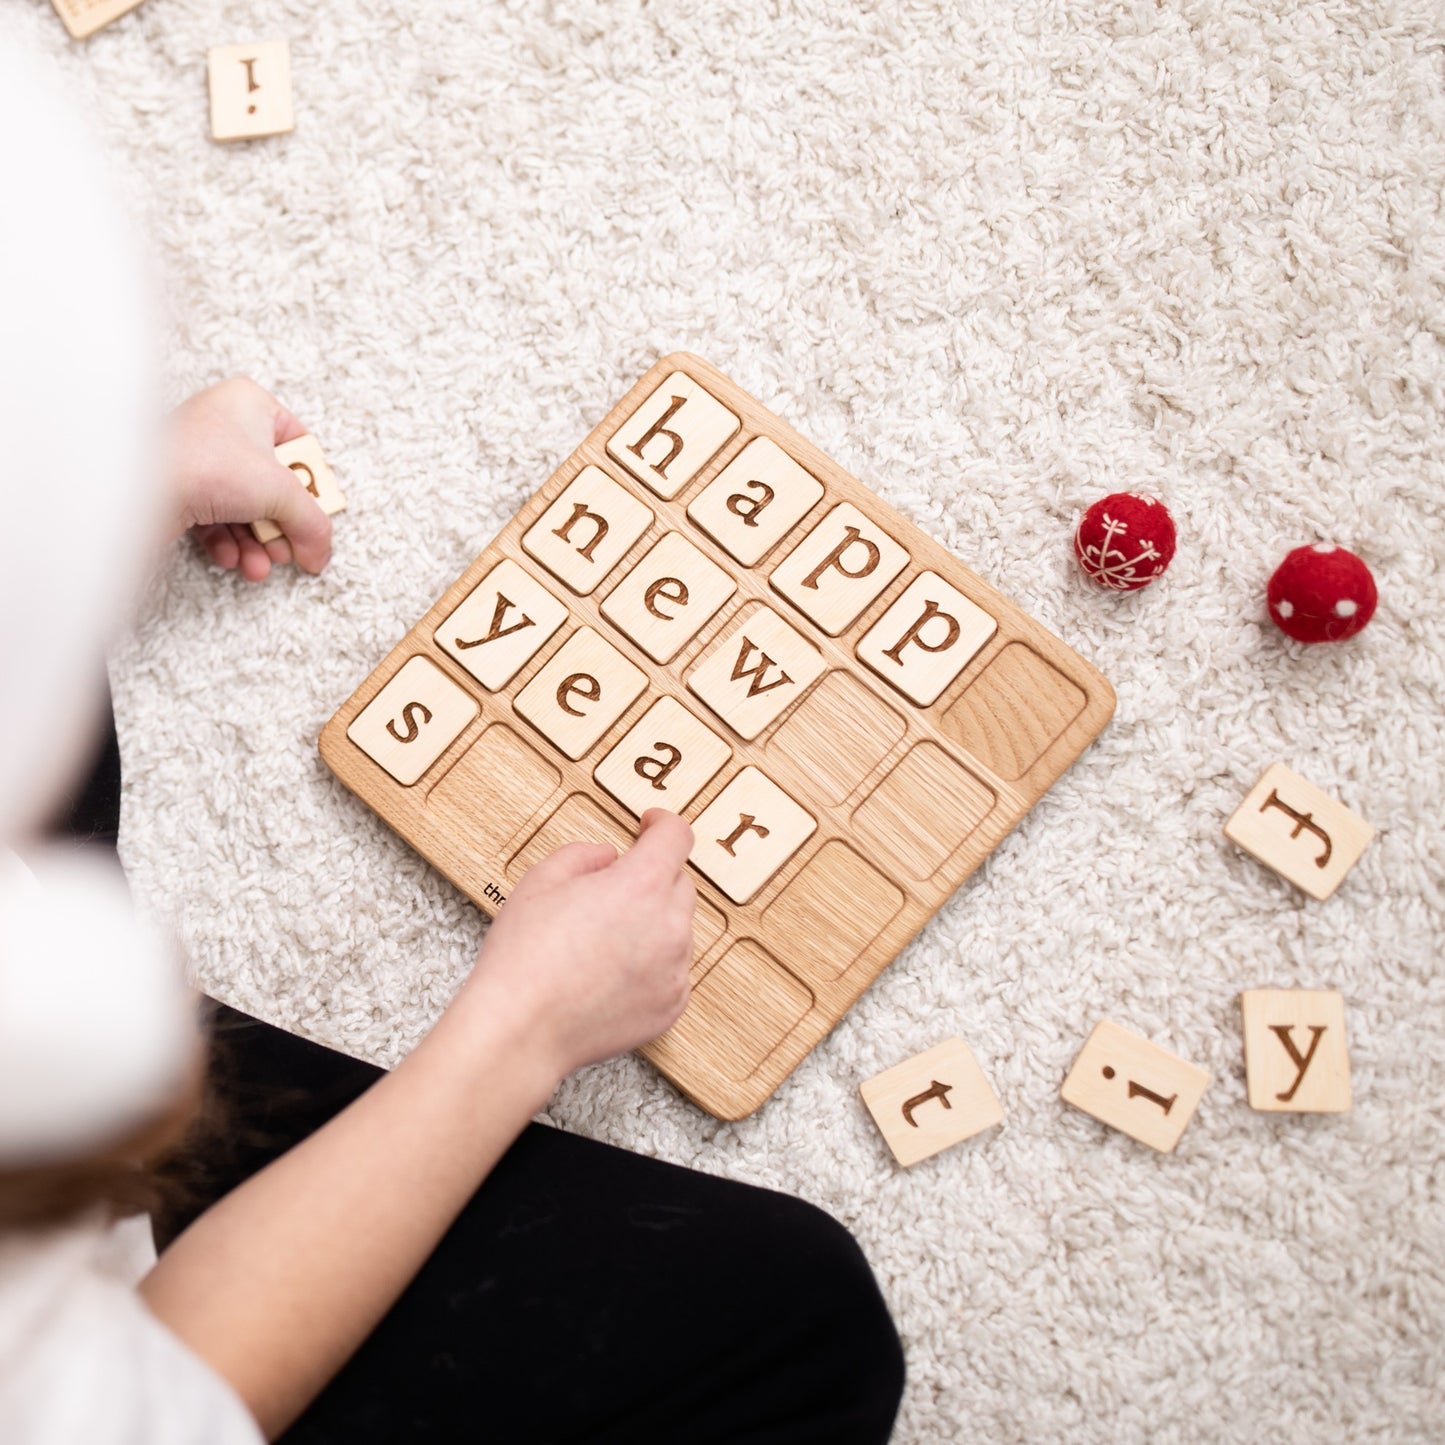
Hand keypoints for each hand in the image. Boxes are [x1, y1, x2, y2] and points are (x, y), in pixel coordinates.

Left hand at [167, 377, 332, 581]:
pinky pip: (217, 518)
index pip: (299, 445)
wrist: (139, 491)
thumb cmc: (207, 466)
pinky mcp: (179, 488)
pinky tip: (234, 561)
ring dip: (259, 543)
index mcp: (250, 404)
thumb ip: (313, 524)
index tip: (315, 512)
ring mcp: (199, 457)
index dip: (311, 483)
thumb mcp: (283, 493)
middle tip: (288, 548)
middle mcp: (223, 425)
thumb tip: (320, 553)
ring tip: (260, 565)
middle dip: (281, 525)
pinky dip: (231, 543)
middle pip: (273, 484)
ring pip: (246, 507)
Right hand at [459, 809, 696, 1081]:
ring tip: (603, 941)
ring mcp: (675, 969)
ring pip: (678, 928)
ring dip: (653, 922)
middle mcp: (669, 926)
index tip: (650, 825)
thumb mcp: (541, 881)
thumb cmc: (525, 958)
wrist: (521, 1029)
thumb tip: (608, 857)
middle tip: (611, 892)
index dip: (662, 824)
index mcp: (641, 886)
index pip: (677, 836)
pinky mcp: (672, 1005)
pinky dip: (653, 963)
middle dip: (652, 877)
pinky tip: (612, 972)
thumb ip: (583, 855)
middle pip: (680, 882)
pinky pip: (674, 969)